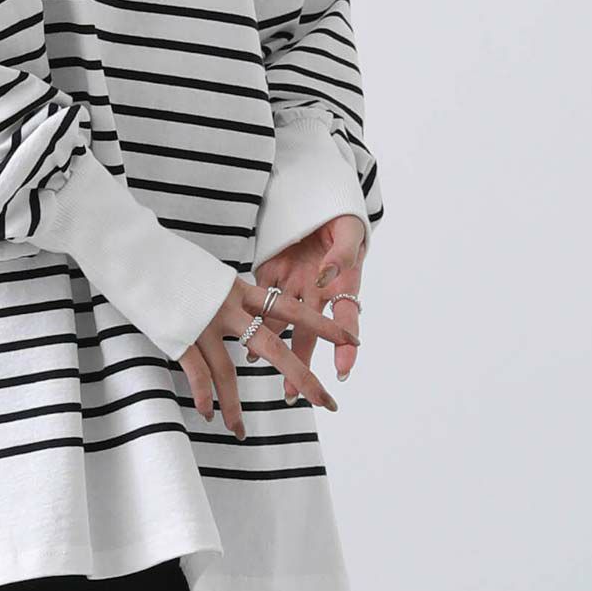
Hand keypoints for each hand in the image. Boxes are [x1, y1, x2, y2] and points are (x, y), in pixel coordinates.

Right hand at [178, 263, 359, 439]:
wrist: (134, 251)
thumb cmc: (169, 264)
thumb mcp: (210, 276)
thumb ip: (229, 297)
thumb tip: (244, 313)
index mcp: (240, 289)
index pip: (291, 309)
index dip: (323, 326)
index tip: (351, 341)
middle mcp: (228, 306)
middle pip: (274, 346)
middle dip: (302, 376)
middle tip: (327, 402)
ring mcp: (203, 322)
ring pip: (229, 371)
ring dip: (236, 406)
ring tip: (241, 432)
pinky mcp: (179, 334)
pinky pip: (197, 372)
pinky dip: (204, 396)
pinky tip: (208, 414)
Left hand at [255, 213, 366, 398]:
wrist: (312, 197)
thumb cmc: (339, 215)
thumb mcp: (348, 229)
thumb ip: (343, 253)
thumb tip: (331, 273)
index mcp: (342, 281)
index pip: (346, 317)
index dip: (345, 345)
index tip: (342, 369)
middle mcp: (317, 290)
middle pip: (309, 333)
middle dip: (301, 363)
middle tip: (295, 393)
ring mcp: (293, 284)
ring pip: (281, 324)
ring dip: (273, 350)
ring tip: (263, 373)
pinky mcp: (271, 274)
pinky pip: (261, 302)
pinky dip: (251, 322)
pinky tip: (243, 346)